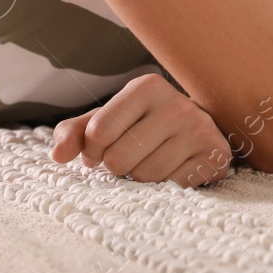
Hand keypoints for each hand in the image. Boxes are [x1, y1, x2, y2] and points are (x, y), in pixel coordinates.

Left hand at [50, 73, 232, 187]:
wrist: (196, 132)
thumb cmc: (143, 126)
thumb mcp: (106, 122)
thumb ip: (74, 133)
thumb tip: (58, 155)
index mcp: (146, 87)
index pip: (98, 133)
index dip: (93, 152)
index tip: (103, 150)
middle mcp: (177, 103)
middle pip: (119, 159)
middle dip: (119, 166)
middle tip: (133, 156)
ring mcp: (200, 128)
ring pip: (145, 175)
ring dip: (143, 177)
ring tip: (155, 160)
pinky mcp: (214, 154)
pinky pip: (172, 186)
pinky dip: (167, 185)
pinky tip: (176, 168)